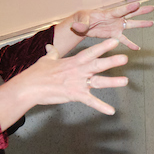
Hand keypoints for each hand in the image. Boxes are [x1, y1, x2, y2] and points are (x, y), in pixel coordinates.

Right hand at [0, 38, 129, 127]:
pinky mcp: (75, 95)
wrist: (29, 88)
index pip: (90, 52)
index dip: (103, 46)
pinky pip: (90, 102)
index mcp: (73, 62)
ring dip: (112, 82)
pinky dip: (101, 107)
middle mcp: (78, 71)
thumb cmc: (36, 74)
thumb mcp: (45, 60)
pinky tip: (111, 111)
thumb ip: (52, 53)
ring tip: (125, 81)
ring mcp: (77, 83)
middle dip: (111, 61)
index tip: (115, 42)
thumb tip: (49, 47)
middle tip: (125, 58)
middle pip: (97, 65)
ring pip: (98, 82)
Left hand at [66, 1, 153, 50]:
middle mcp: (115, 19)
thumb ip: (82, 23)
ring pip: (131, 24)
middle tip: (152, 7)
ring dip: (141, 24)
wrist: (82, 25)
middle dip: (141, 11)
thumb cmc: (81, 19)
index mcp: (108, 14)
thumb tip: (78, 26)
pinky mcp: (114, 34)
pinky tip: (137, 48)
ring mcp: (116, 26)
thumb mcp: (80, 19)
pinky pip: (124, 39)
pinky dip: (130, 44)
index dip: (128, 8)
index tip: (138, 4)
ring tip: (152, 22)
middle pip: (130, 14)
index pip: (119, 10)